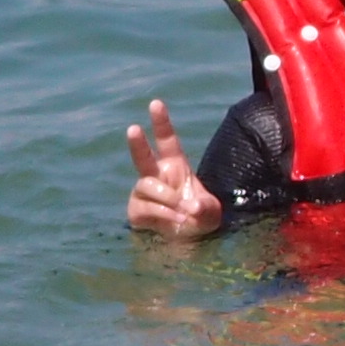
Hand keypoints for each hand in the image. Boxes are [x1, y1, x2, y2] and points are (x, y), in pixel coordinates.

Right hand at [124, 99, 224, 238]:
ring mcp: (143, 192)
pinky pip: (146, 206)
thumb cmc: (199, 218)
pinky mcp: (136, 209)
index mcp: (176, 166)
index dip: (162, 123)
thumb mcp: (210, 211)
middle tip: (133, 129)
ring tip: (182, 210)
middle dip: (137, 143)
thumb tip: (189, 206)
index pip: (167, 141)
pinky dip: (163, 214)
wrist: (186, 242)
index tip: (155, 103)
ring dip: (168, 198)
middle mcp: (156, 175)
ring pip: (148, 186)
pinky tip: (174, 220)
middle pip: (142, 156)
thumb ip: (204, 207)